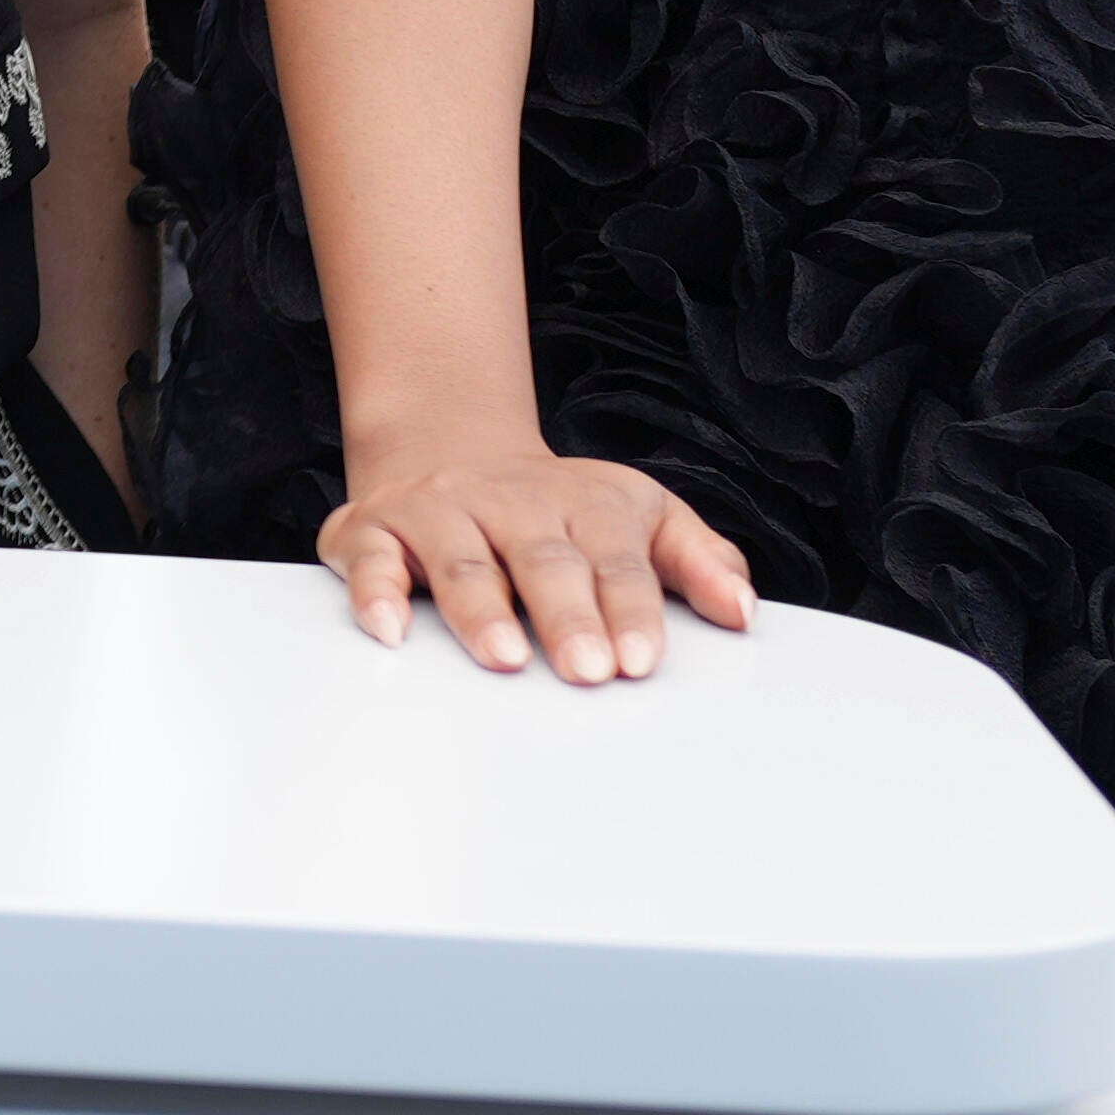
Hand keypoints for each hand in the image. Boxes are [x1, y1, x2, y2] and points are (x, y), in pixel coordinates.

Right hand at [319, 432, 756, 680]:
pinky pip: (370, 556)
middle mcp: (510, 501)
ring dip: (482, 608)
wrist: (448, 444)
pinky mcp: (374, 526)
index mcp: (582, 502)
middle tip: (588, 670)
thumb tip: (744, 612)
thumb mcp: (639, 516)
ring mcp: (440, 510)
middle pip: (542, 558)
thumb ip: (697, 561)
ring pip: (460, 557)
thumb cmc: (557, 508)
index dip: (629, 606)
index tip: (642, 659)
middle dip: (566, 614)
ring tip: (506, 657)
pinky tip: (390, 628)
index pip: (613, 555)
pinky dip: (375, 590)